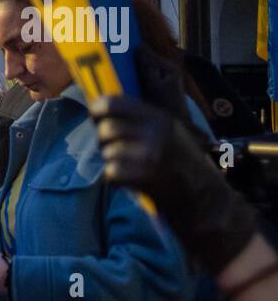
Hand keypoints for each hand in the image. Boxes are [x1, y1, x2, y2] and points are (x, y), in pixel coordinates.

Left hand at [90, 95, 256, 273]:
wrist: (204, 198)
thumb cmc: (180, 164)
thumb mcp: (167, 131)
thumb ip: (138, 120)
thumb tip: (97, 107)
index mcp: (159, 117)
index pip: (112, 103)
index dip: (98, 112)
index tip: (99, 120)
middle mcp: (156, 131)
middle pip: (106, 129)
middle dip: (104, 142)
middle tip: (117, 151)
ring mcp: (152, 153)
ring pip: (107, 152)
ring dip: (112, 163)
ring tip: (130, 168)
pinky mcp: (146, 176)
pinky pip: (111, 173)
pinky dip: (115, 180)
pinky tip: (129, 181)